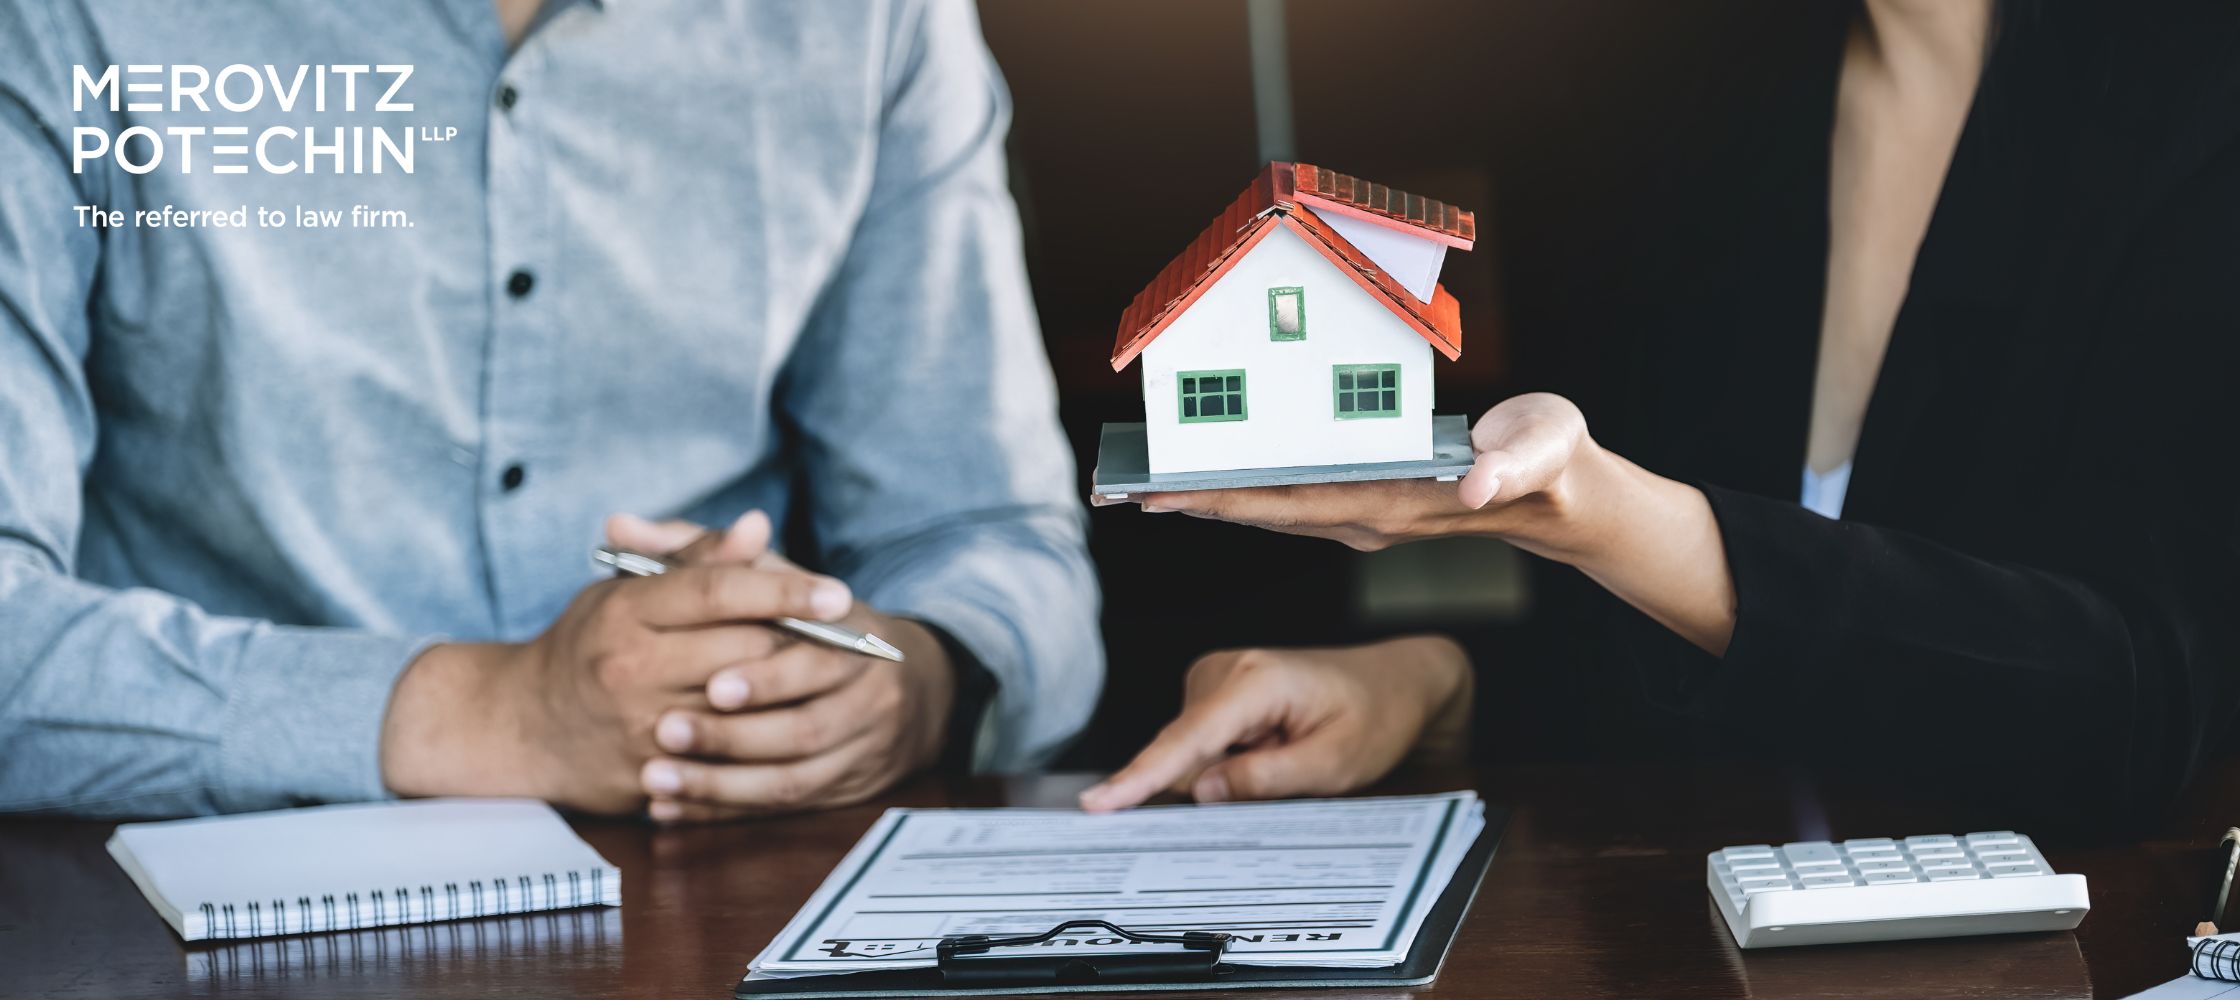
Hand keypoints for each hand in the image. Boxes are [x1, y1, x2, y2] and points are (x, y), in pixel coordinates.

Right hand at [379, 546, 856, 813]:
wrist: (519, 726)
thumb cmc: (586, 644)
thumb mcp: (628, 589)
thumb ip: (696, 559)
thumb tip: (758, 527)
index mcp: (626, 614)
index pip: (718, 592)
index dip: (784, 591)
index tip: (838, 593)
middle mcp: (631, 671)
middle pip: (742, 651)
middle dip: (803, 642)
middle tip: (851, 634)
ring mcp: (641, 729)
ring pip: (743, 709)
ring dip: (794, 693)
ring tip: (834, 677)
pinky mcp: (650, 777)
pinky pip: (726, 762)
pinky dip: (766, 743)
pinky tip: (798, 726)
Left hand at [605, 512, 957, 822]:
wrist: (904, 686)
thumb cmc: (810, 622)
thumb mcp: (770, 576)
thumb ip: (694, 551)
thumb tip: (620, 525)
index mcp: (854, 632)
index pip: (816, 653)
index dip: (768, 675)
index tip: (712, 684)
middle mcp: (870, 693)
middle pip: (804, 727)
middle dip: (732, 735)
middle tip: (664, 731)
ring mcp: (862, 748)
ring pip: (791, 779)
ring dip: (720, 783)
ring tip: (654, 776)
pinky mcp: (847, 790)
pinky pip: (783, 809)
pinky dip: (723, 810)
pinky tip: (669, 807)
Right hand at [1077, 636, 1471, 811]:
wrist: (1393, 683)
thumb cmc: (1374, 717)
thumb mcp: (1333, 763)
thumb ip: (1264, 779)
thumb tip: (1198, 792)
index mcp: (1255, 681)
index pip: (1187, 739)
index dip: (1141, 777)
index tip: (1098, 804)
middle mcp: (1224, 669)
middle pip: (1183, 751)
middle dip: (1214, 784)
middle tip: (1285, 774)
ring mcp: (1214, 677)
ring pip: (1188, 753)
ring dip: (1226, 772)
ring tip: (1288, 753)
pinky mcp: (1213, 692)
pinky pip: (1198, 745)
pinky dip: (1225, 761)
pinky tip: (1269, 750)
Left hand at [1101, 393, 1598, 554]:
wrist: (1563, 494)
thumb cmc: (1553, 464)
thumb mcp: (1543, 454)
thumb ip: (1510, 468)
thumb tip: (1475, 486)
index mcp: (1393, 505)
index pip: (1294, 503)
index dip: (1229, 498)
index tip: (1169, 495)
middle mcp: (1365, 519)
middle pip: (1264, 511)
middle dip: (1195, 501)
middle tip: (1124, 493)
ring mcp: (1363, 516)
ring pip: (1272, 509)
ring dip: (1211, 499)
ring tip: (1148, 487)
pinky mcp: (1366, 505)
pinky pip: (1291, 498)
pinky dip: (1245, 489)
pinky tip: (1211, 480)